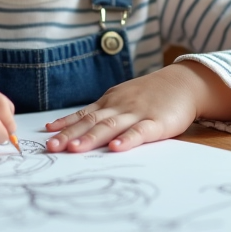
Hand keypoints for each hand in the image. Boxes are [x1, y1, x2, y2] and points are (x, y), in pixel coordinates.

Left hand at [44, 61, 230, 153]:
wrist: (184, 82)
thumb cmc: (150, 95)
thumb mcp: (122, 99)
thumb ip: (101, 113)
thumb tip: (71, 128)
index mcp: (110, 103)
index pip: (83, 115)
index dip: (64, 126)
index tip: (46, 136)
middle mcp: (119, 107)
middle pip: (91, 122)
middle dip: (70, 135)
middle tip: (52, 147)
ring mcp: (138, 113)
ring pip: (111, 126)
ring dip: (92, 138)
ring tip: (74, 149)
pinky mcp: (158, 122)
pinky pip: (141, 131)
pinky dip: (128, 139)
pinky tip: (116, 148)